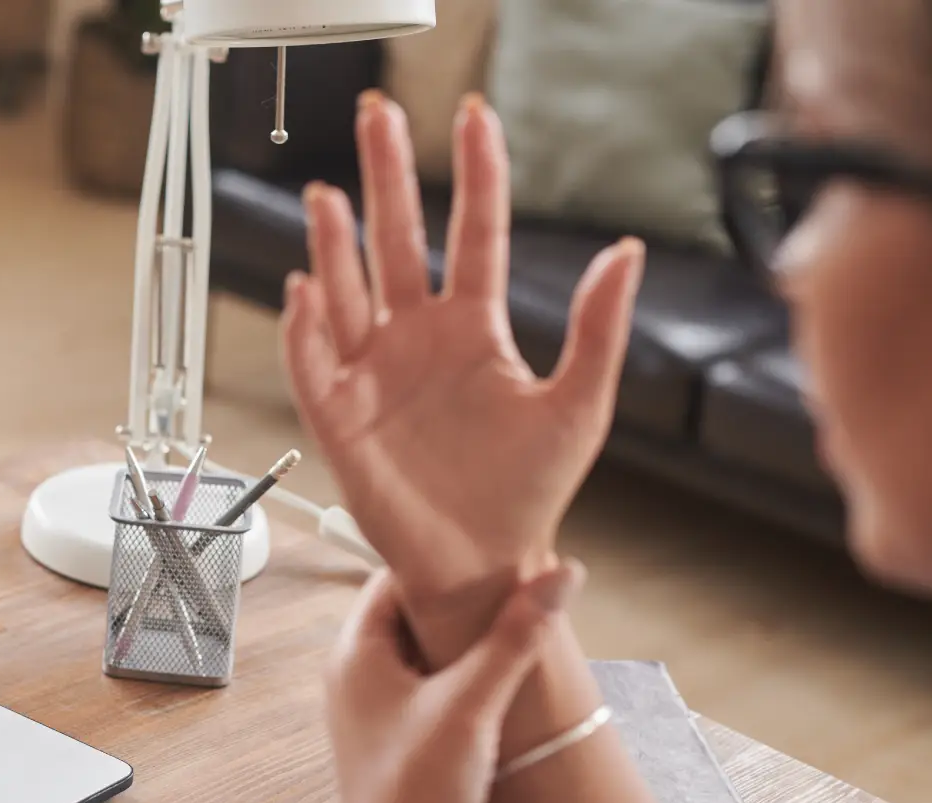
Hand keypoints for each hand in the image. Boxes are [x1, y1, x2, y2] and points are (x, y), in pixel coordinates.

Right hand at [282, 92, 643, 607]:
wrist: (482, 561)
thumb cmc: (529, 490)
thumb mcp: (581, 406)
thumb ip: (598, 328)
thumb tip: (626, 251)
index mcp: (474, 328)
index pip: (473, 231)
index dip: (475, 173)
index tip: (474, 117)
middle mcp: (418, 337)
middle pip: (396, 240)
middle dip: (385, 176)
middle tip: (376, 112)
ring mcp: (375, 372)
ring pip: (347, 290)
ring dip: (335, 242)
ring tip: (327, 194)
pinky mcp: (340, 415)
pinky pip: (314, 362)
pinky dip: (305, 328)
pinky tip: (305, 290)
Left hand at [324, 562, 582, 802]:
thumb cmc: (415, 792)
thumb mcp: (473, 704)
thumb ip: (516, 637)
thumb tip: (559, 577)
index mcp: (355, 653)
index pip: (392, 578)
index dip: (440, 561)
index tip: (488, 549)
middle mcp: (356, 677)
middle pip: (409, 614)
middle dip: (459, 603)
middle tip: (513, 584)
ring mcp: (374, 711)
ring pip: (423, 655)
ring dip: (465, 644)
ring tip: (517, 627)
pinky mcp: (397, 740)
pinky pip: (431, 690)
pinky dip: (463, 680)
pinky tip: (503, 683)